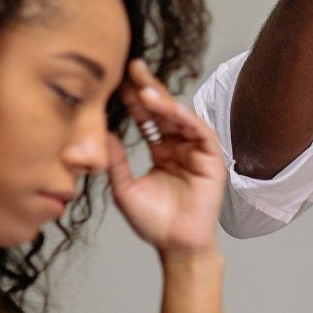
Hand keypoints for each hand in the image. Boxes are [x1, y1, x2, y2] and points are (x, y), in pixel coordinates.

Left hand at [106, 60, 224, 254]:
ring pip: (181, 118)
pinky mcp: (211, 161)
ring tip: (145, 89)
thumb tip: (101, 133)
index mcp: (161, 151)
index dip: (133, 99)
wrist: (175, 246)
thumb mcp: (124, 189)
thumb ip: (116, 161)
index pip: (146, 119)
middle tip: (133, 66)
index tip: (117, 78)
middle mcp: (179, 147)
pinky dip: (186, 119)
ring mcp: (196, 152)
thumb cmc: (154, 223)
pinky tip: (170, 109)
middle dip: (149, 88)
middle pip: (164, 111)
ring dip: (164, 102)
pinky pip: (200, 133)